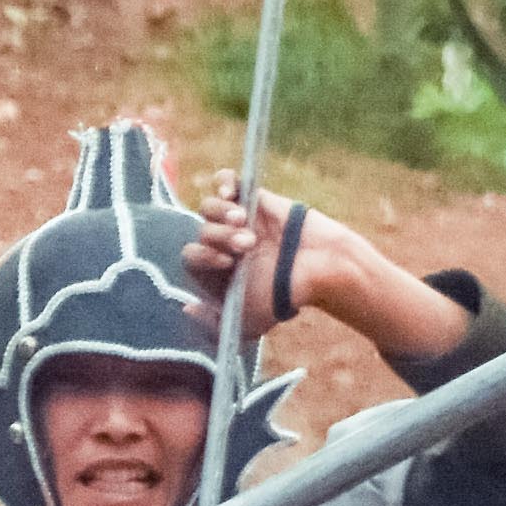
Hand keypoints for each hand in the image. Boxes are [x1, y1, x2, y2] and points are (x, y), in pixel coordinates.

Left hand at [192, 188, 464, 370]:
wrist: (318, 268)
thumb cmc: (283, 297)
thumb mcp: (246, 324)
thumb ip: (214, 325)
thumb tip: (187, 307)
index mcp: (216, 271)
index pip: (192, 257)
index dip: (204, 257)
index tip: (227, 263)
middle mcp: (222, 244)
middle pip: (202, 232)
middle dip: (221, 238)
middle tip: (248, 246)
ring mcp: (237, 219)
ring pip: (210, 208)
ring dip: (222, 214)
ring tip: (244, 223)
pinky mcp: (253, 198)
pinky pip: (225, 181)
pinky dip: (223, 182)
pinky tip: (230, 194)